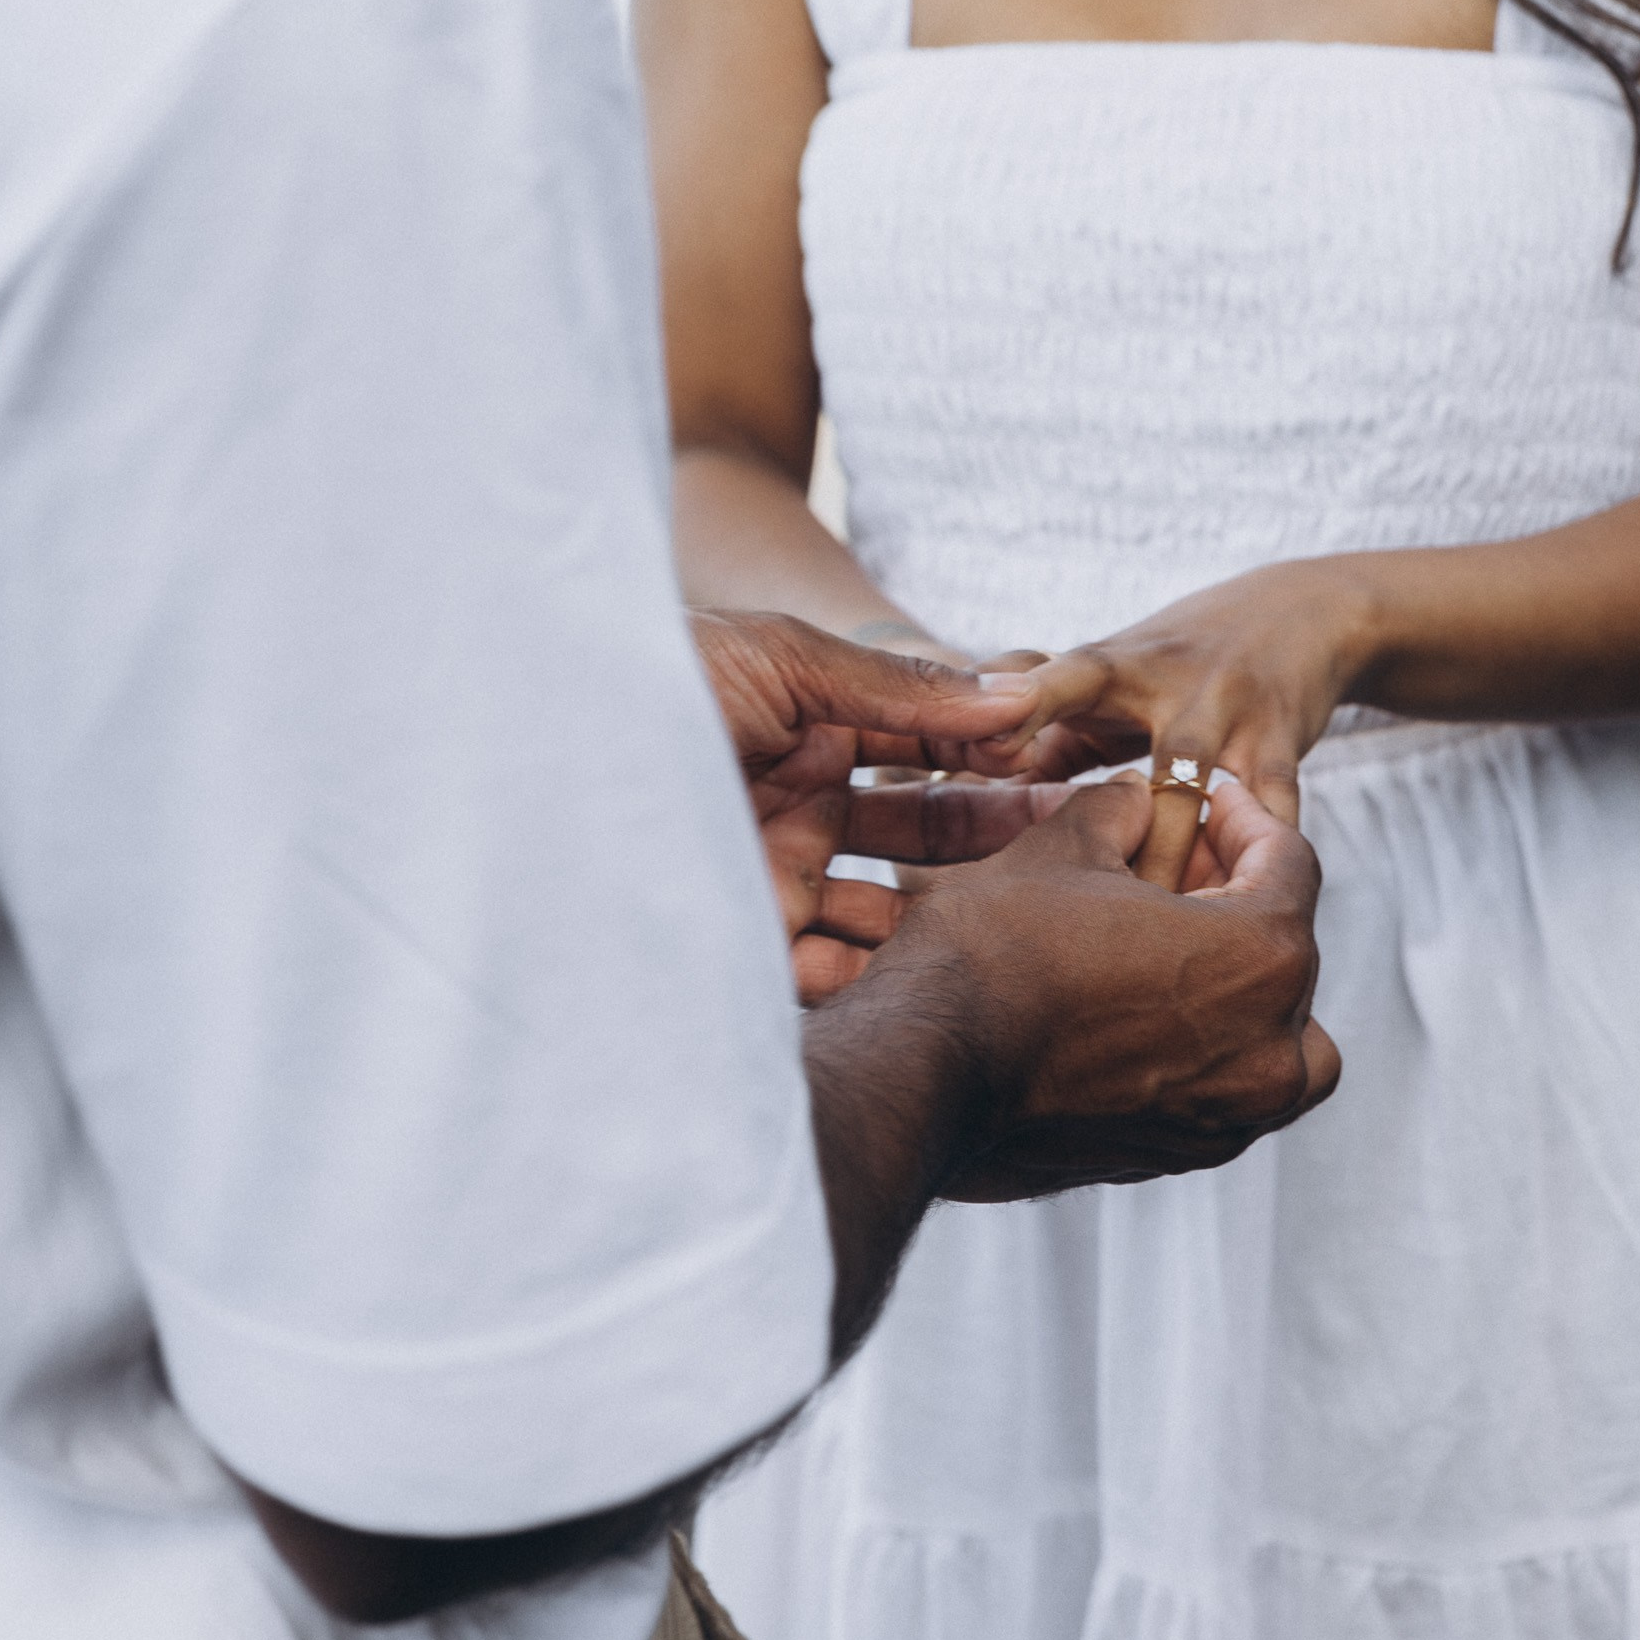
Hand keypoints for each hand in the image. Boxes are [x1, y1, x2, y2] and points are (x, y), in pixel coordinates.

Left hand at [691, 612, 1064, 1001]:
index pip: (929, 748)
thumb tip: (1017, 699)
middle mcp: (801, 805)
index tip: (1065, 773)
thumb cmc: (664, 676)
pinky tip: (941, 968)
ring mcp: (776, 875)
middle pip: (923, 835)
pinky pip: (826, 977)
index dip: (995, 760)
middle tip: (1086, 849)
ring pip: (886, 916)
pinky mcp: (746, 939)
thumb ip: (900, 684)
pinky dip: (880, 982)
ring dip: (951, 922)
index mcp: (814, 729)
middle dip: (1001, 845)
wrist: (554, 742)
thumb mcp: (783, 657)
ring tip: (1029, 923)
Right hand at [897, 772, 1338, 1199]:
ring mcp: (1226, 1117)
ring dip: (1240, 987)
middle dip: (1235, 895)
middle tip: (1175, 859)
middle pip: (1287, 951)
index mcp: (1262, 960)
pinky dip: (1204, 1047)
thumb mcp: (1063, 846)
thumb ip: (1122, 812)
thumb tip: (1137, 802)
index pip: (1290, 863)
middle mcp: (1268, 1051)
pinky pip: (1225, 1092)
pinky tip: (1133, 1005)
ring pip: (1277, 1040)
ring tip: (1168, 946)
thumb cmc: (995, 953)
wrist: (921, 1066)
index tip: (1203, 801)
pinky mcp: (1177, 1155)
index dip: (1240, 817)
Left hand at [975, 560, 1369, 888]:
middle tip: (1070, 886)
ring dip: (1163, 871)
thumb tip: (960, 790)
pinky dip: (1245, 869)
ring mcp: (1228, 715)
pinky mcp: (1281, 749)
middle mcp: (1168, 682)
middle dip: (1111, 814)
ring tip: (1138, 944)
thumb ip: (1043, 732)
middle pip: (1139, 748)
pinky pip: (1267, 823)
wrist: (1299, 614)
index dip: (1023, 706)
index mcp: (1110, 666)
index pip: (1058, 675)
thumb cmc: (1174, 658)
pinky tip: (1226, 924)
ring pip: (1189, 805)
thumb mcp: (1108, 677)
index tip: (991, 753)